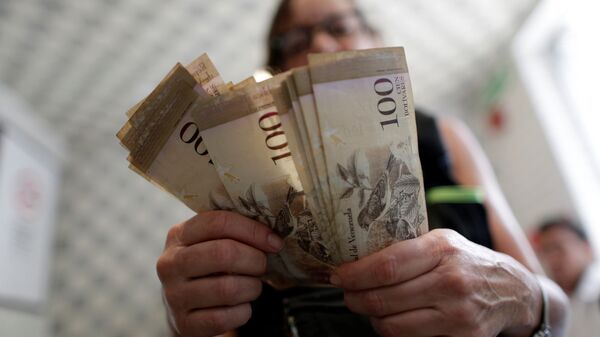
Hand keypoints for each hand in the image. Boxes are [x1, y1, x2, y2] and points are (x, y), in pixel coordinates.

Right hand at [156, 211, 283, 336]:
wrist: (181, 305)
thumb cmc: (206, 266)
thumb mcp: (208, 242)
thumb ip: (233, 232)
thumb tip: (272, 237)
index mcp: (178, 235)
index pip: (218, 223)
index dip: (253, 231)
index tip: (273, 242)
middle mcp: (171, 264)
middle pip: (224, 254)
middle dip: (255, 260)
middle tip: (262, 265)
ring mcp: (174, 295)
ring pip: (227, 289)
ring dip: (251, 287)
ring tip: (252, 286)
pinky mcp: (183, 323)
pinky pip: (224, 318)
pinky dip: (243, 311)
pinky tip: (241, 305)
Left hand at [331, 229, 541, 336]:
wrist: (512, 290)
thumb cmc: (466, 261)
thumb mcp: (442, 242)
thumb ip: (406, 247)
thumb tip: (357, 256)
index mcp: (441, 250)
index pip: (387, 266)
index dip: (356, 274)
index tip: (338, 275)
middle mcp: (450, 282)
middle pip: (384, 299)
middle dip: (355, 299)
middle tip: (347, 294)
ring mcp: (458, 314)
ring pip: (393, 326)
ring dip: (373, 318)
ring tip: (370, 306)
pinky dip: (395, 331)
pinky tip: (395, 318)